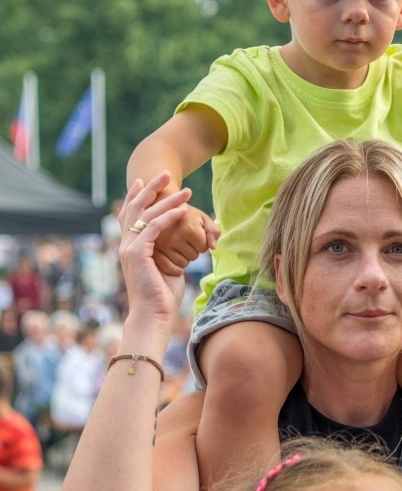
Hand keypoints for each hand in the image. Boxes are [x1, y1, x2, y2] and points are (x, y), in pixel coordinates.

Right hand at [120, 174, 190, 327]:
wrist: (152, 316)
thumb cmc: (161, 297)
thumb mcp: (165, 268)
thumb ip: (166, 253)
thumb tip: (178, 246)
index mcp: (130, 247)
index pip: (129, 215)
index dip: (135, 196)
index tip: (144, 180)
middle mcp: (126, 244)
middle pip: (135, 207)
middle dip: (151, 189)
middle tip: (166, 173)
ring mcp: (130, 249)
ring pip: (146, 215)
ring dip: (167, 200)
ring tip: (187, 190)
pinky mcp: (138, 254)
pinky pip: (153, 229)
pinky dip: (168, 217)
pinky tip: (182, 210)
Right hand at [152, 204, 218, 276]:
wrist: (160, 208)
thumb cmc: (185, 214)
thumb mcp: (202, 218)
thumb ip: (213, 231)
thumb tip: (212, 247)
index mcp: (189, 228)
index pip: (204, 248)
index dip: (202, 242)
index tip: (194, 233)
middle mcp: (175, 237)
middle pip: (194, 256)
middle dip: (192, 249)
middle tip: (185, 238)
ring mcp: (163, 245)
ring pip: (183, 263)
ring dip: (183, 257)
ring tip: (177, 244)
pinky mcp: (154, 251)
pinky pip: (169, 267)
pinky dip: (174, 266)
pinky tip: (173, 256)